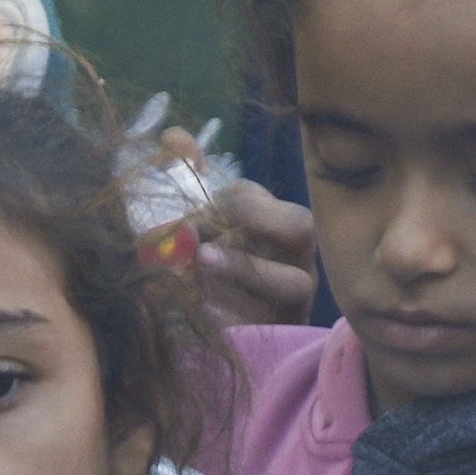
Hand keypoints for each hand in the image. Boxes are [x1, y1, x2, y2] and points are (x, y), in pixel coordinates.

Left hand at [186, 165, 322, 329]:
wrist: (227, 333)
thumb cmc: (218, 266)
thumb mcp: (207, 221)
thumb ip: (191, 178)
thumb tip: (173, 136)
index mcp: (284, 227)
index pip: (275, 196)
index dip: (238, 200)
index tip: (196, 211)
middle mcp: (299, 260)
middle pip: (302, 228)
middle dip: (252, 221)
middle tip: (202, 227)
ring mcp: (293, 302)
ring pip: (292, 284)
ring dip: (244, 269)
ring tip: (200, 263)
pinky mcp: (277, 338)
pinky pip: (266, 329)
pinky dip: (232, 318)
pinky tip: (202, 309)